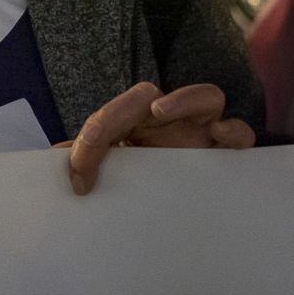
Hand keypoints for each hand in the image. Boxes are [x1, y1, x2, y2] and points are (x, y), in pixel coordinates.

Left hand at [60, 82, 254, 195]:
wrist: (187, 200)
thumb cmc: (150, 174)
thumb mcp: (119, 168)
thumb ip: (90, 159)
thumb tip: (53, 156)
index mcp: (136, 121)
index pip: (110, 114)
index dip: (91, 138)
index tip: (78, 176)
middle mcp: (168, 119)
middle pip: (147, 94)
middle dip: (121, 110)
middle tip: (100, 133)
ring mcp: (201, 130)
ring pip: (206, 96)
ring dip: (184, 99)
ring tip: (159, 111)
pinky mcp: (226, 151)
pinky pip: (239, 132)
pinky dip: (234, 131)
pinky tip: (220, 136)